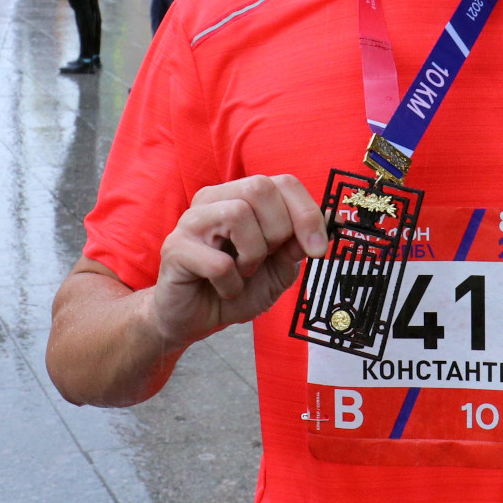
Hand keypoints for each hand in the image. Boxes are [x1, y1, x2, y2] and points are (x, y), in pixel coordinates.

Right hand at [149, 175, 327, 356]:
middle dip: (278, 230)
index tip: (317, 250)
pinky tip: (224, 289)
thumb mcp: (278, 270)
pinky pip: (219, 262)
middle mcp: (213, 200)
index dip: (307, 213)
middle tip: (266, 258)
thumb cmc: (234, 289)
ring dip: (253, 256)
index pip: (282, 182)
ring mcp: (191, 221)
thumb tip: (327, 221)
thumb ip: (296, 245)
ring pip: (238, 214)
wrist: (193, 319)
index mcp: (239, 197)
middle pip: (260, 187)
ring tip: (242, 273)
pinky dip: (231, 284)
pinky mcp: (175, 248)